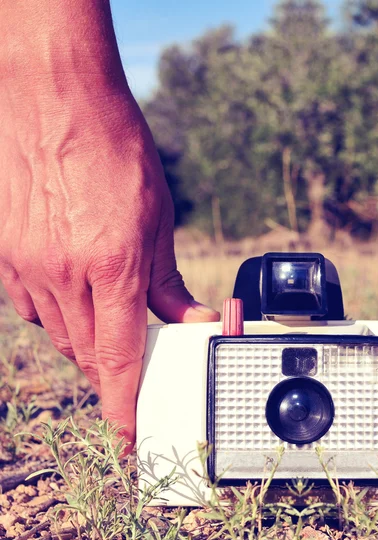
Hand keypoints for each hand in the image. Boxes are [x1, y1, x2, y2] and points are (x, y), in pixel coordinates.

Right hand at [0, 84, 218, 446]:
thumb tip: (193, 321)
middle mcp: (65, 274)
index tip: (126, 437)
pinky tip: (74, 307)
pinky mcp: (9, 254)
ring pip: (59, 337)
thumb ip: (169, 281)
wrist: (56, 98)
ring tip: (108, 345)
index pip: (120, 358)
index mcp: (112, 266)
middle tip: (128, 387)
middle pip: (88, 355)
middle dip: (110, 380)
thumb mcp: (160, 218)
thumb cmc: (116, 151)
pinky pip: (31, 309)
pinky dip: (57, 320)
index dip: (124, 405)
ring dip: (86, 351)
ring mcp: (30, 265)